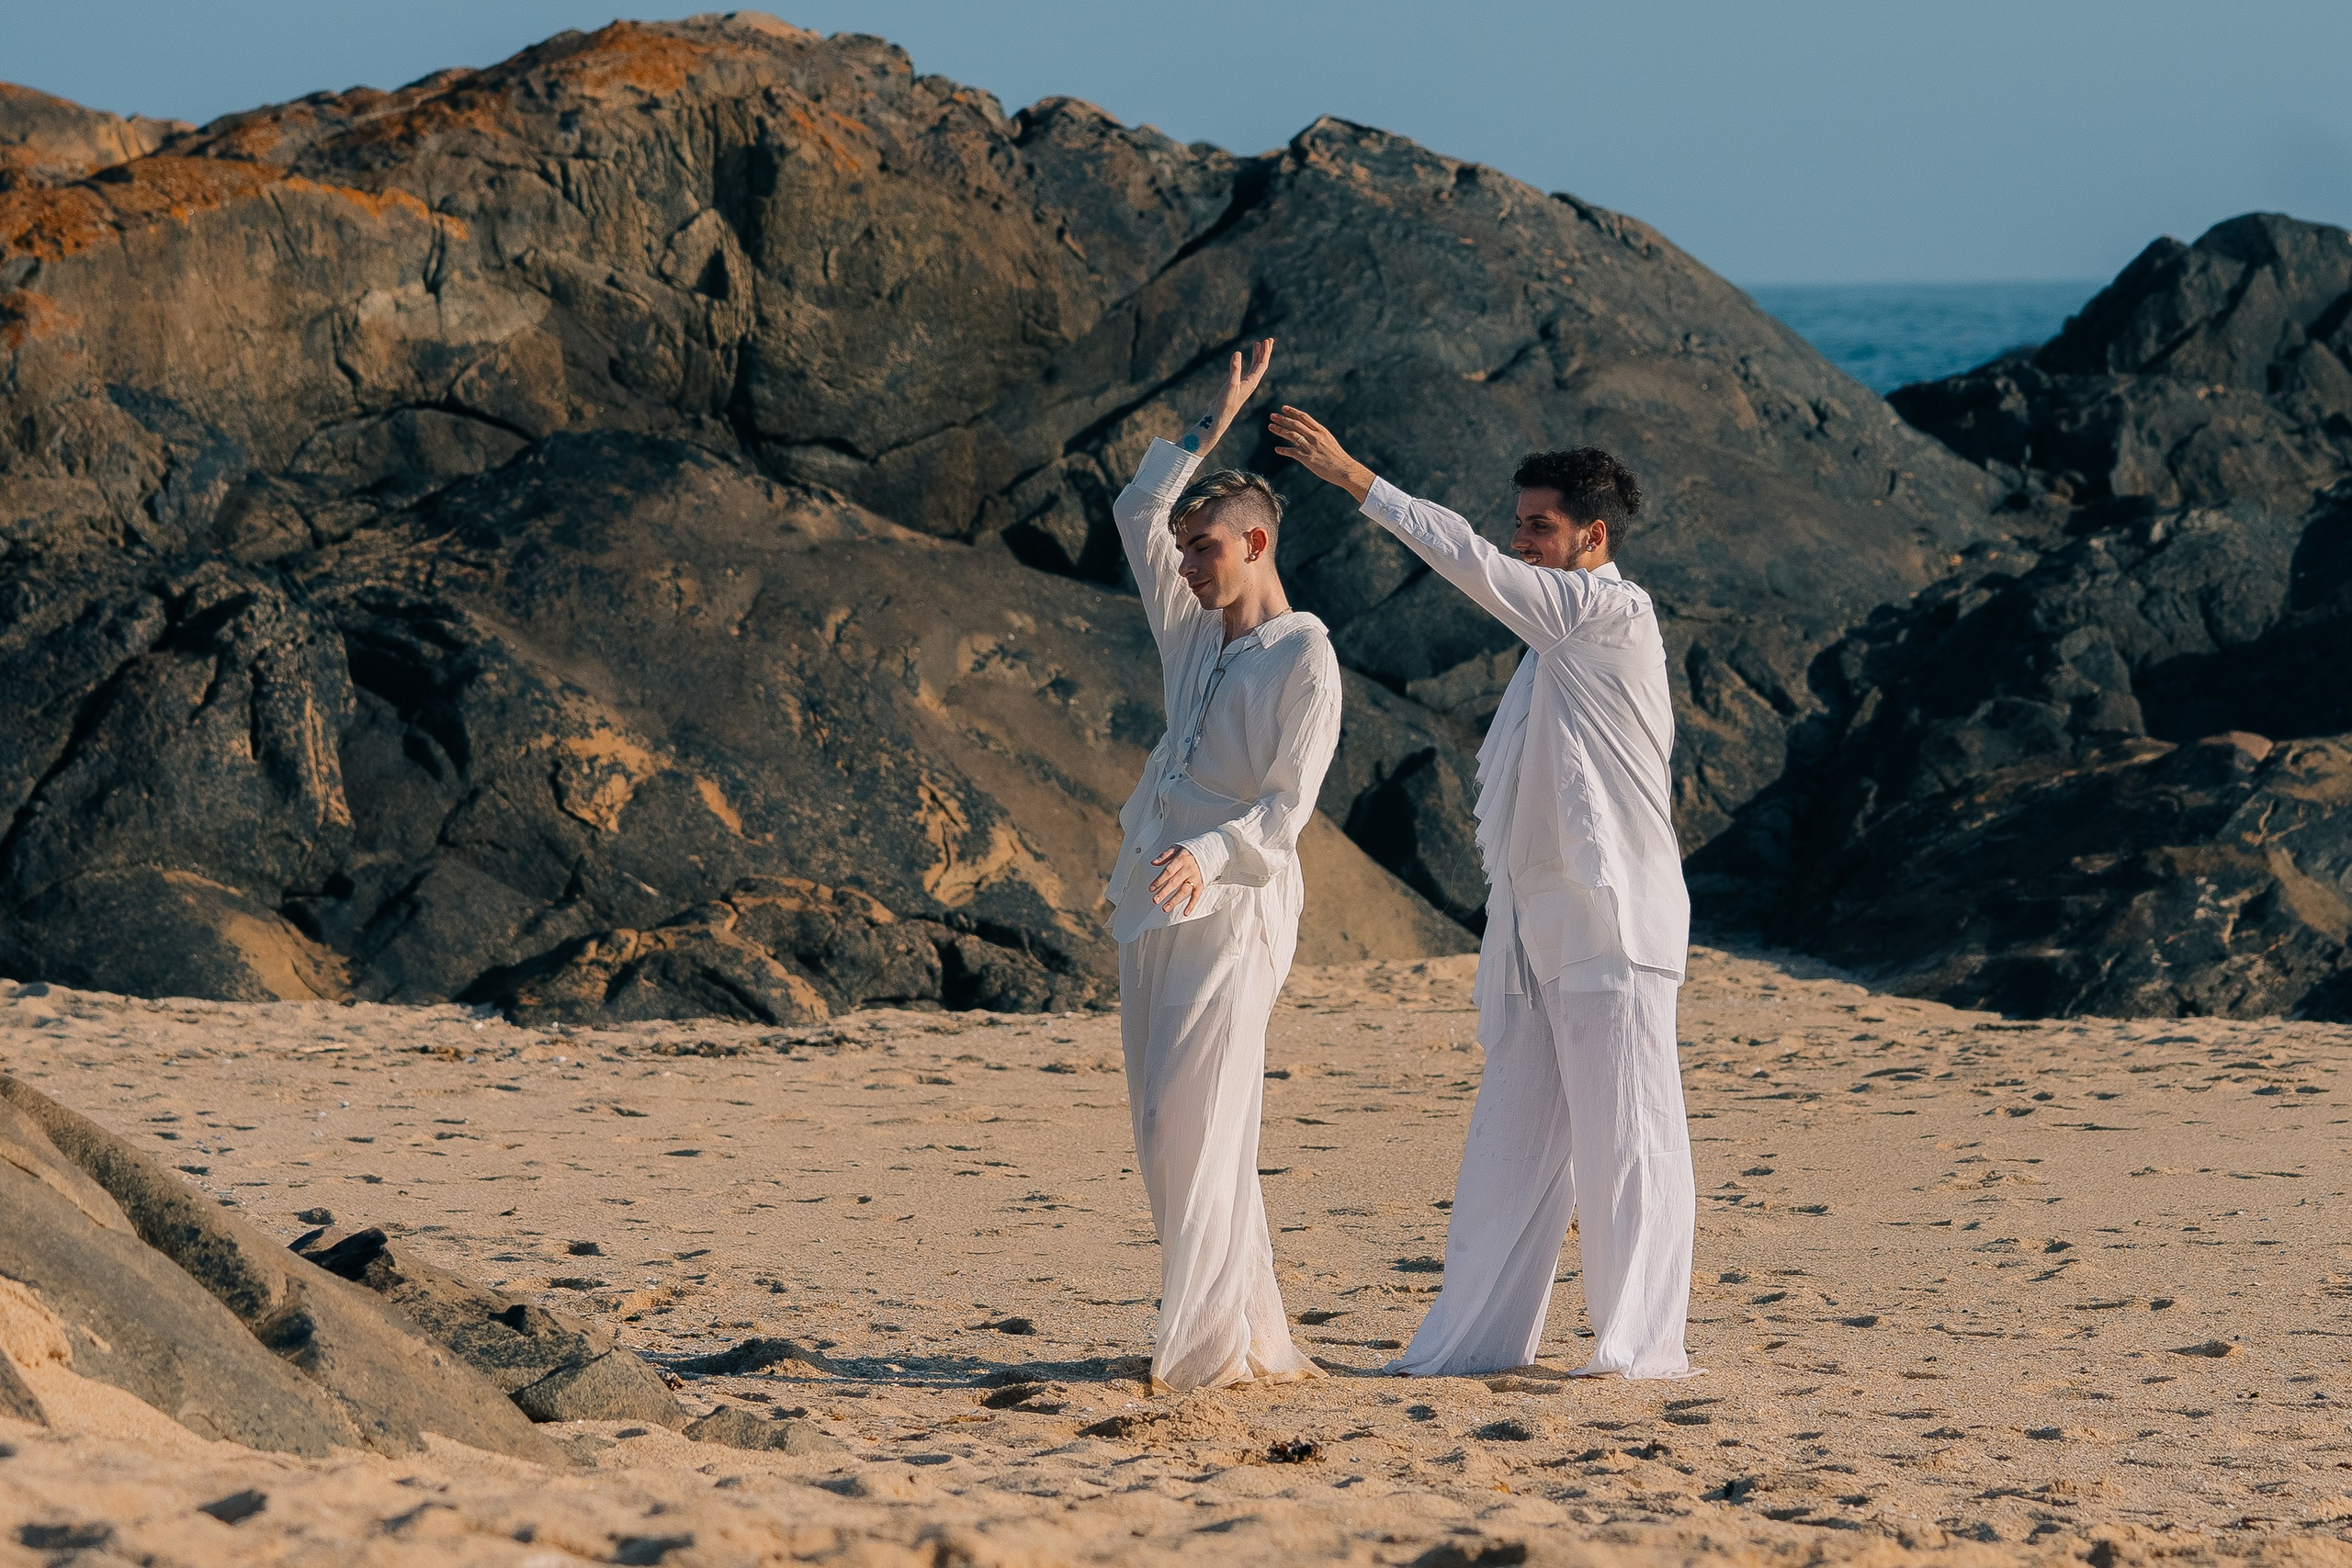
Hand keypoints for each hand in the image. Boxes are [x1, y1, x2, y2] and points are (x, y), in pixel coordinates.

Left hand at [1148, 846, 1205, 915]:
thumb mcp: (1176, 848)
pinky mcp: (1201, 884)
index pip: (1168, 871)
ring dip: (1174, 900)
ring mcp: (1195, 877)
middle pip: (1174, 882)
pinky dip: (1192, 905)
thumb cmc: (1190, 851)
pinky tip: (1185, 912)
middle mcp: (1188, 869)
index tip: (1152, 888)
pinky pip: (1197, 895)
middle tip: (1155, 900)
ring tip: (1165, 908)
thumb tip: (1153, 862)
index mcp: (1181, 859)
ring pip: (1184, 890)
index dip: (1159, 880)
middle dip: (1164, 892)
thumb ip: (1164, 855)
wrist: (1209, 850)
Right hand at [1182, 338, 1274, 454]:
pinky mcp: (1237, 385)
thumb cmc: (1227, 402)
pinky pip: (1246, 370)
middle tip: (1269, 339)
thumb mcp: (1231, 384)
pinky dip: (1247, 362)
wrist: (1220, 415)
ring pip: (1254, 367)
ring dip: (1257, 355)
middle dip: (1265, 352)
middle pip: (1261, 364)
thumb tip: (1237, 353)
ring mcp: (1245, 384)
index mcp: (1252, 382)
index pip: (1262, 364)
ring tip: (1258, 344)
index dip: (1265, 352)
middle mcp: (1251, 382)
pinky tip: (1242, 358)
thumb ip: (1235, 368)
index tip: (1267, 341)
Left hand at [1268, 406, 1374, 501]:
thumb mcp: (1329, 441)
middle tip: (1272, 416)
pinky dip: (1283, 450)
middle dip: (1283, 419)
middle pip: (1296, 424)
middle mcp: (1316, 437)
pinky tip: (1277, 450)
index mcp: (1321, 431)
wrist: (1345, 469)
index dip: (1293, 412)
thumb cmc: (1337, 457)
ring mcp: (1311, 447)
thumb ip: (1318, 436)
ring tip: (1270, 427)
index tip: (1283, 408)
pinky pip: (1292, 452)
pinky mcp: (1308, 459)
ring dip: (1280, 430)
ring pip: (1292, 435)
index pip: (1304, 417)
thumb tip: (1308, 433)